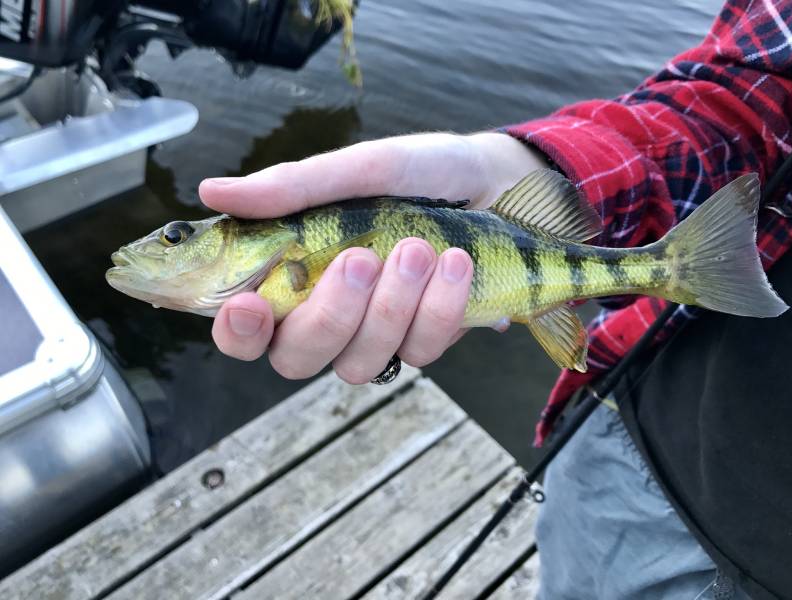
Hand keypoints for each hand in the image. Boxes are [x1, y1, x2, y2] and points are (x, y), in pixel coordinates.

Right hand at [199, 132, 546, 382]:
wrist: (497, 182)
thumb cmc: (419, 172)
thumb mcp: (361, 168)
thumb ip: (294, 188)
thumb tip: (211, 191)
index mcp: (295, 275)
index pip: (245, 329)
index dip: (238, 333)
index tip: (250, 306)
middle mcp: (328, 316)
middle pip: (297, 359)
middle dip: (330, 316)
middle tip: (362, 258)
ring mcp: (378, 335)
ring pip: (360, 363)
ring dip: (391, 308)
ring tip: (420, 248)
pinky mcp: (425, 341)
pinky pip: (420, 351)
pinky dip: (439, 309)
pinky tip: (456, 266)